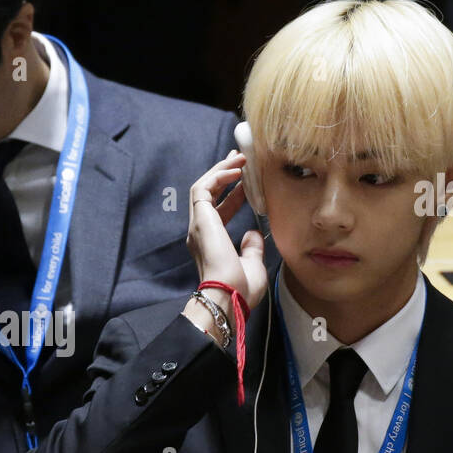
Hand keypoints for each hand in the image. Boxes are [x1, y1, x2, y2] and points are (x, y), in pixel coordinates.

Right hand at [183, 150, 266, 338]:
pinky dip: (218, 176)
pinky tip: (235, 170)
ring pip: (202, 187)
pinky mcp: (200, 219)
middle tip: (239, 158)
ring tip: (239, 157)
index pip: (220, 211)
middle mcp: (201, 231)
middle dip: (223, 174)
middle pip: (208, 194)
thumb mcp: (252, 264)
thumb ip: (251, 247)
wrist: (228, 295)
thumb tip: (254, 232)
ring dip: (221, 170)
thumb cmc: (240, 288)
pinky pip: (203, 189)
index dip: (233, 194)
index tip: (247, 182)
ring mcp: (198, 225)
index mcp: (211, 243)